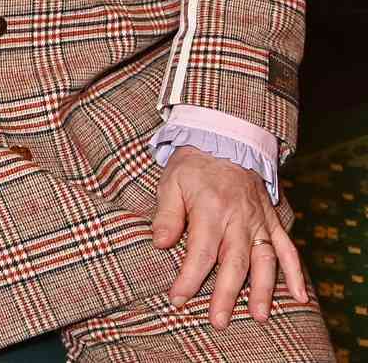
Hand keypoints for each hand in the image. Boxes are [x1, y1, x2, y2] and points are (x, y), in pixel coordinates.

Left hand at [152, 147, 306, 327]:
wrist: (225, 137)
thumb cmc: (193, 165)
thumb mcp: (171, 182)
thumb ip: (167, 215)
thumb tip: (159, 244)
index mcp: (211, 208)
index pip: (201, 251)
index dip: (189, 278)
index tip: (177, 300)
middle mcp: (238, 217)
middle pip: (234, 262)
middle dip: (226, 294)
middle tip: (218, 321)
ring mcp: (258, 220)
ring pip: (264, 259)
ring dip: (263, 289)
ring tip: (258, 316)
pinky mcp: (271, 220)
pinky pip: (287, 247)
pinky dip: (296, 272)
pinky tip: (300, 297)